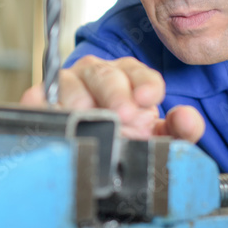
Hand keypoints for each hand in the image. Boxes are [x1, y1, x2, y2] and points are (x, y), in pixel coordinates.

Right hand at [20, 55, 204, 141]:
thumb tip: (188, 119)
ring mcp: (66, 85)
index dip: (146, 83)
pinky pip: (38, 99)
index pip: (137, 72)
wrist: (90, 156)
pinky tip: (58, 122)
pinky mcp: (38, 99)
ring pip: (70, 83)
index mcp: (127, 77)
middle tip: (125, 115)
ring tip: (91, 119)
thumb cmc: (127, 139)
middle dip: (116, 93)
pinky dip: (45, 108)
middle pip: (104, 74)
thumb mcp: (158, 138)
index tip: (151, 98)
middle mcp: (96, 75)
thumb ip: (180, 130)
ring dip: (81, 101)